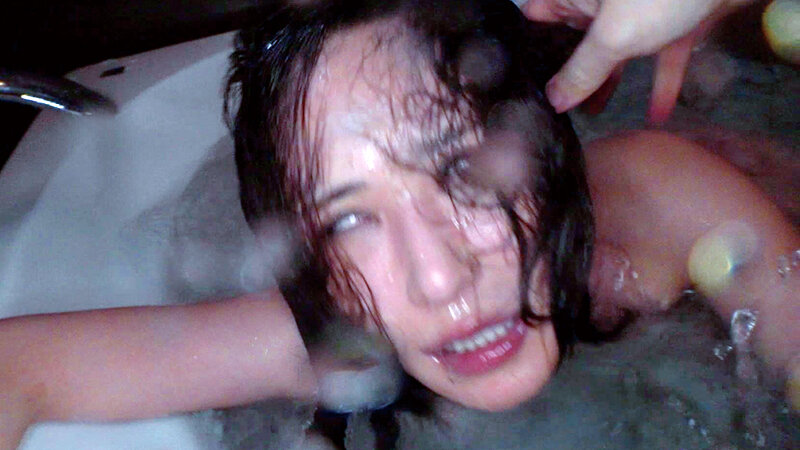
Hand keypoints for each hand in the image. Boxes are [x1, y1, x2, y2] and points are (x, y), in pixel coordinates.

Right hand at [521, 0, 751, 122]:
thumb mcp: (613, 37)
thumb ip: (581, 71)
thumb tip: (553, 101)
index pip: (538, 17)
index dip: (530, 47)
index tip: (522, 83)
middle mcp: (602, 0)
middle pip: (576, 38)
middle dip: (568, 72)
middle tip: (556, 108)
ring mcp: (639, 9)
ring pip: (615, 50)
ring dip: (608, 83)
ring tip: (594, 116)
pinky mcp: (673, 21)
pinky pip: (659, 57)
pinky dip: (658, 84)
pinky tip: (657, 117)